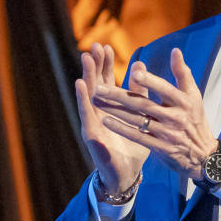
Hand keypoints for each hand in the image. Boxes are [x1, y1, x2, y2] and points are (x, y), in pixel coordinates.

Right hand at [75, 43, 149, 192]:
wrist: (126, 173)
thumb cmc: (132, 143)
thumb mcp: (140, 115)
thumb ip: (139, 92)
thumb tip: (140, 65)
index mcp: (111, 107)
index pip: (106, 81)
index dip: (105, 64)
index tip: (106, 47)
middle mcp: (99, 112)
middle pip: (95, 84)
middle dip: (95, 65)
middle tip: (94, 47)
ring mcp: (93, 123)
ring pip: (88, 96)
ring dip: (87, 76)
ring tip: (86, 60)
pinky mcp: (91, 135)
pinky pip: (87, 115)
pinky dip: (83, 99)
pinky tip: (80, 86)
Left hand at [93, 48, 216, 179]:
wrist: (204, 155)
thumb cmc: (195, 119)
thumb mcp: (194, 95)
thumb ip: (183, 73)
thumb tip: (175, 51)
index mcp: (184, 101)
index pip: (165, 89)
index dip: (150, 82)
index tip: (133, 73)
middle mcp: (175, 117)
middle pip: (144, 104)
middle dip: (119, 96)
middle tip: (99, 88)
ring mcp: (166, 133)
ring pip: (137, 120)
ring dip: (115, 111)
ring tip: (97, 101)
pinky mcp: (160, 148)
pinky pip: (138, 137)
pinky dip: (122, 129)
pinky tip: (107, 121)